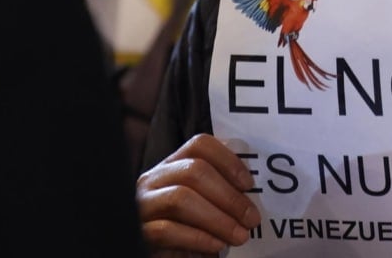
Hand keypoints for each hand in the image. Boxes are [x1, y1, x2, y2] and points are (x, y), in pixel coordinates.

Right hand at [137, 134, 260, 253]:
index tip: (249, 184)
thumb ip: (221, 189)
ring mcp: (142, 204)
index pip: (200, 144)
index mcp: (173, 164)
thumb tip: (253, 188)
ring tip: (240, 235)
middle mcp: (154, 178)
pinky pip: (167, 230)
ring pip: (181, 198)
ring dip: (218, 218)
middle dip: (229, 196)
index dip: (228, 160)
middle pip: (194, 171)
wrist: (165, 256)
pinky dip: (198, 237)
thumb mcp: (206, 203)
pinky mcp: (139, 231)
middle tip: (252, 219)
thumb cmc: (190, 229)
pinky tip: (217, 245)